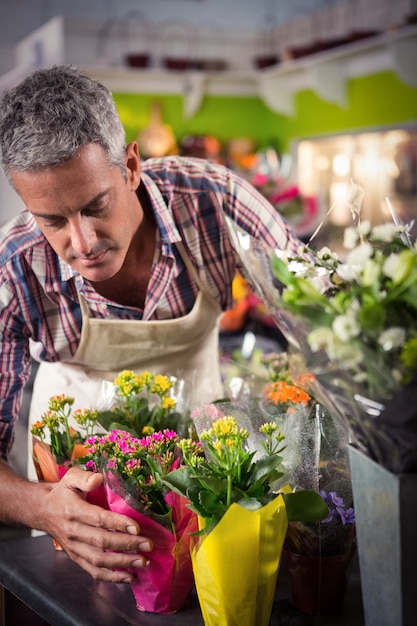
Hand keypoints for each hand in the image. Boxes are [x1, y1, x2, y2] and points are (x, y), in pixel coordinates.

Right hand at [39, 466, 152, 581]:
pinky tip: (129, 576)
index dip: (118, 524)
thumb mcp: (70, 477)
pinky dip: (111, 577)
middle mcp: (73, 531)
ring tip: (143, 562)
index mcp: (73, 510)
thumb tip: (99, 479)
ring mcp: (73, 547)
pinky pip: (92, 571)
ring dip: (122, 563)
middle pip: (102, 542)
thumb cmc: (62, 492)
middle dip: (127, 545)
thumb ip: (84, 477)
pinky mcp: (75, 557)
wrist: (42, 510)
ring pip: (98, 560)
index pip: (99, 519)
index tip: (138, 528)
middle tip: (148, 545)